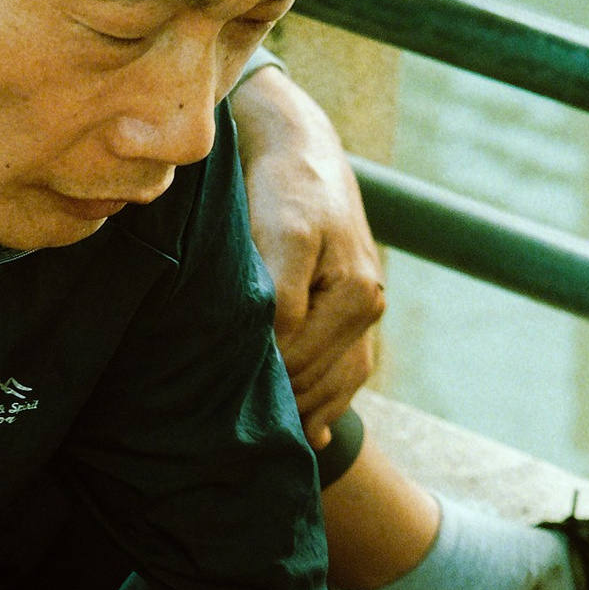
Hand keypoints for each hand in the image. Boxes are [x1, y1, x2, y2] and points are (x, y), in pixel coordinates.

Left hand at [234, 60, 384, 439]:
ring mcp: (363, 312)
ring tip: (269, 440)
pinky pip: (344, 371)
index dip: (262, 382)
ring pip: (337, 383)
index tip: (219, 395)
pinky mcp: (350, 310)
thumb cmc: (286, 189)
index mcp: (358, 294)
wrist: (300, 149)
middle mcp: (369, 307)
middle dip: (284, 403)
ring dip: (306, 411)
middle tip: (229, 430)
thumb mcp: (283, 236)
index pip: (303, 362)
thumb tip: (274, 352)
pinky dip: (326, 402)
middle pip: (321, 380)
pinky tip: (311, 434)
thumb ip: (283, 296)